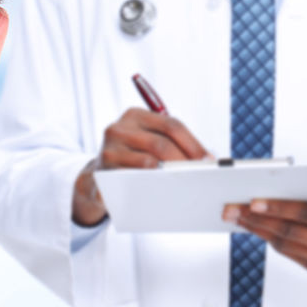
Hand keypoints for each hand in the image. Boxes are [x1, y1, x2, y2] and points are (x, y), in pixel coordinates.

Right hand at [73, 108, 208, 225]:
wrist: (98, 178)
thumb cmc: (132, 158)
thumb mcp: (147, 142)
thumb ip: (171, 143)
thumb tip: (206, 158)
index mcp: (134, 115)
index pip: (171, 125)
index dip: (193, 143)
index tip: (208, 160)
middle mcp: (118, 128)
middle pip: (160, 144)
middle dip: (184, 161)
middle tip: (199, 176)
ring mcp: (108, 150)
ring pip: (148, 162)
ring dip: (170, 175)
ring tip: (185, 184)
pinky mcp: (103, 172)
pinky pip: (133, 180)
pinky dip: (152, 186)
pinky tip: (164, 191)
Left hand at [222, 188, 306, 273]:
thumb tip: (271, 184)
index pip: (306, 213)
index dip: (278, 207)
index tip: (252, 201)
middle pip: (289, 231)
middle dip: (256, 219)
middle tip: (231, 209)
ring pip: (284, 245)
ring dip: (256, 230)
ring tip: (236, 216)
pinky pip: (287, 252)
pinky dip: (267, 238)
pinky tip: (252, 227)